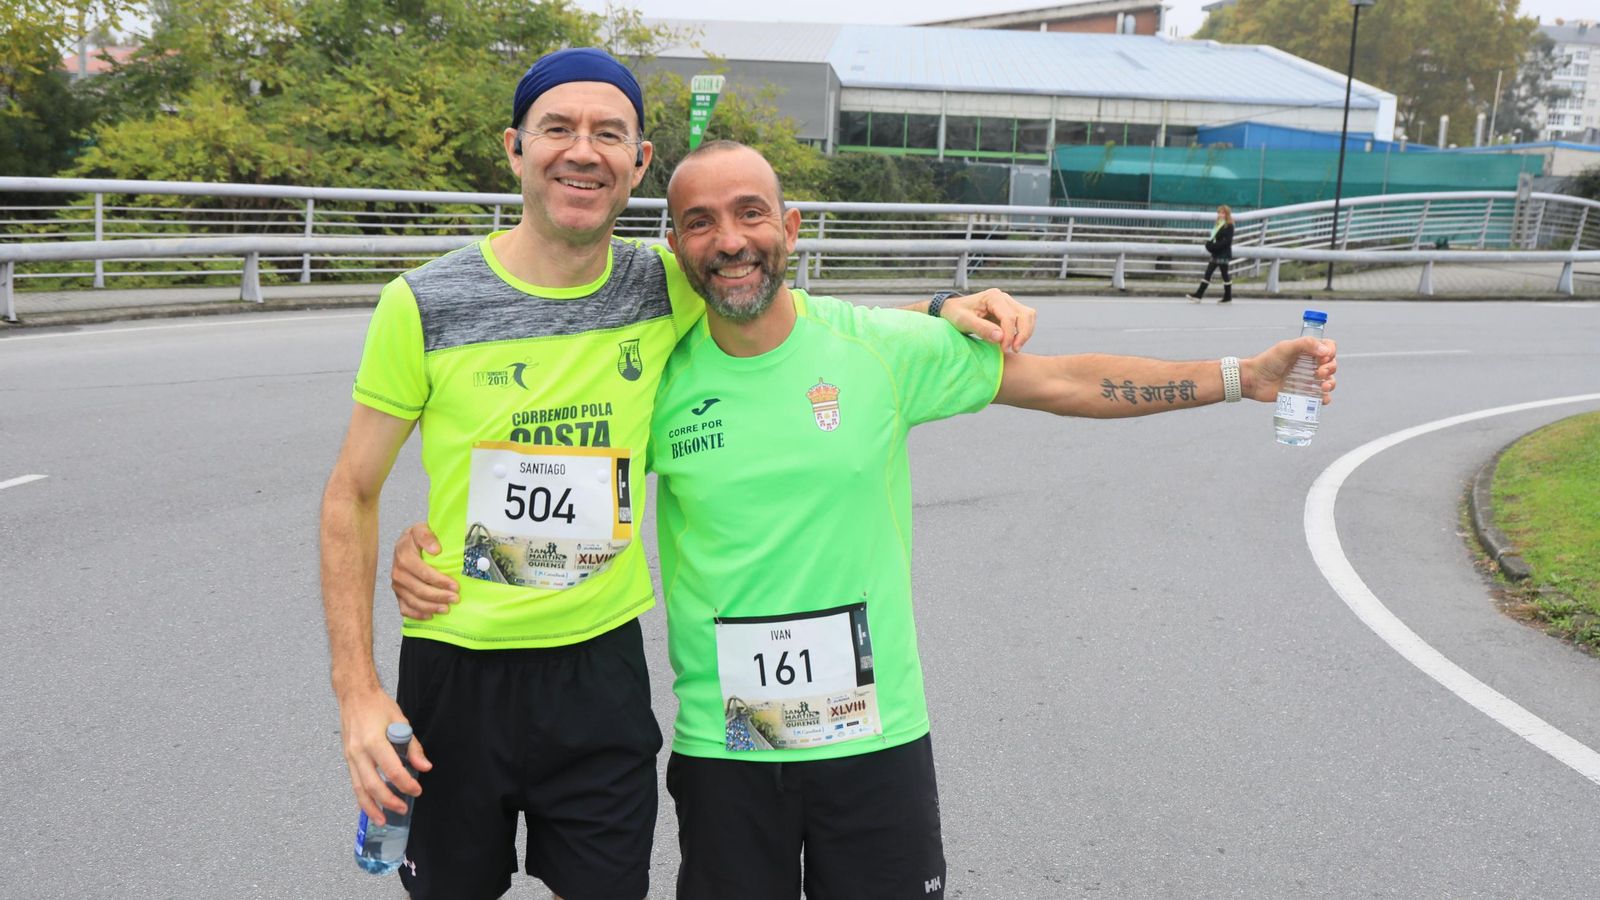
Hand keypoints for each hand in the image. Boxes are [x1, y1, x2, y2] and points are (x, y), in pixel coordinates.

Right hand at [338, 688, 430, 825]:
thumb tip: (424, 767)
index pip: (392, 770)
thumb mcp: (401, 721)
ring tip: (382, 821)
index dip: (406, 784)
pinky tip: (369, 808)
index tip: (417, 790)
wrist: (354, 696)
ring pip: (359, 789)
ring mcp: (350, 757)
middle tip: (403, 809)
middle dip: (388, 801)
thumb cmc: (377, 706)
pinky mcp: (347, 759)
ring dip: (370, 807)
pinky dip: (361, 798)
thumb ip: (412, 747)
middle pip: (372, 785)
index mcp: (374, 741)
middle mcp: (358, 752)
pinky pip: (354, 783)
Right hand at [392, 523, 457, 619]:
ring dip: (431, 607)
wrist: (406, 543)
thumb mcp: (422, 529)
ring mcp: (397, 585)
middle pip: (419, 589)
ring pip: (413, 601)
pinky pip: (405, 608)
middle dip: (439, 596)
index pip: (423, 572)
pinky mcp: (397, 594)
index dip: (440, 581)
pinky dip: (417, 614)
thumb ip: (427, 536)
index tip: (455, 586)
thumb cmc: (417, 538)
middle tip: (456, 599)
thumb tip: (436, 550)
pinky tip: (430, 616)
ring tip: (446, 609)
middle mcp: (398, 572)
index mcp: (404, 556)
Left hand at [939, 288, 1036, 352]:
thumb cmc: (955, 314)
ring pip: (1028, 316)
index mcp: (993, 297)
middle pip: (1025, 315)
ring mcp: (1008, 303)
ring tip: (1014, 348)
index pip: (1009, 317)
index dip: (1009, 335)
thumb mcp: (963, 322)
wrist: (952, 309)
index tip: (1003, 349)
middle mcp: (1004, 297)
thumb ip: (981, 329)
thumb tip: (1000, 337)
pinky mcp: (1009, 311)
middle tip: (1014, 350)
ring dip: (1025, 333)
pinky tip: (1012, 342)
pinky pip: (1023, 320)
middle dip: (1023, 334)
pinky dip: (1022, 332)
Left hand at [1243, 337, 1338, 403]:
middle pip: (1331, 364)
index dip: (1330, 351)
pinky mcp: (1303, 393)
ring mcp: (1307, 379)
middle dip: (1330, 368)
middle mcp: (1309, 364)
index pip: (1328, 347)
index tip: (1324, 357)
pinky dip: (1325, 397)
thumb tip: (1325, 351)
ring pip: (1329, 380)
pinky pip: (1320, 396)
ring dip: (1331, 383)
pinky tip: (1322, 398)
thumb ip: (1305, 344)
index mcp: (1307, 351)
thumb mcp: (1285, 348)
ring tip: (1322, 386)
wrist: (1253, 380)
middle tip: (1320, 372)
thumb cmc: (1267, 362)